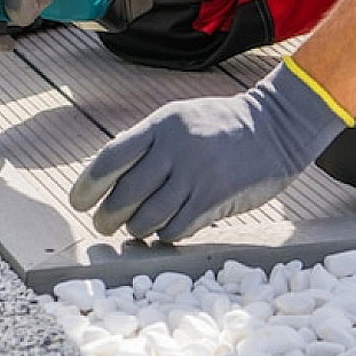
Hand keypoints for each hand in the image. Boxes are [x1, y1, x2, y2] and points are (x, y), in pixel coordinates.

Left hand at [69, 60, 349, 241]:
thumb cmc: (220, 127)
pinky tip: (165, 229)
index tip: (78, 203)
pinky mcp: (214, 200)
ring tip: (137, 227)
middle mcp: (174, 150)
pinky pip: (174, 229)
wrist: (277, 127)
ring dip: (136, 229)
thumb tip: (105, 177)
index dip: (87, 186)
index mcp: (159, 126)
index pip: (109, 159)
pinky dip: (164, 234)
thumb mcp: (179, 120)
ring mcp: (195, 176)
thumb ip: (145, 143)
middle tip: (104, 226)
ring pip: (146, 218)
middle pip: (123, 196)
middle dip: (106, 219)